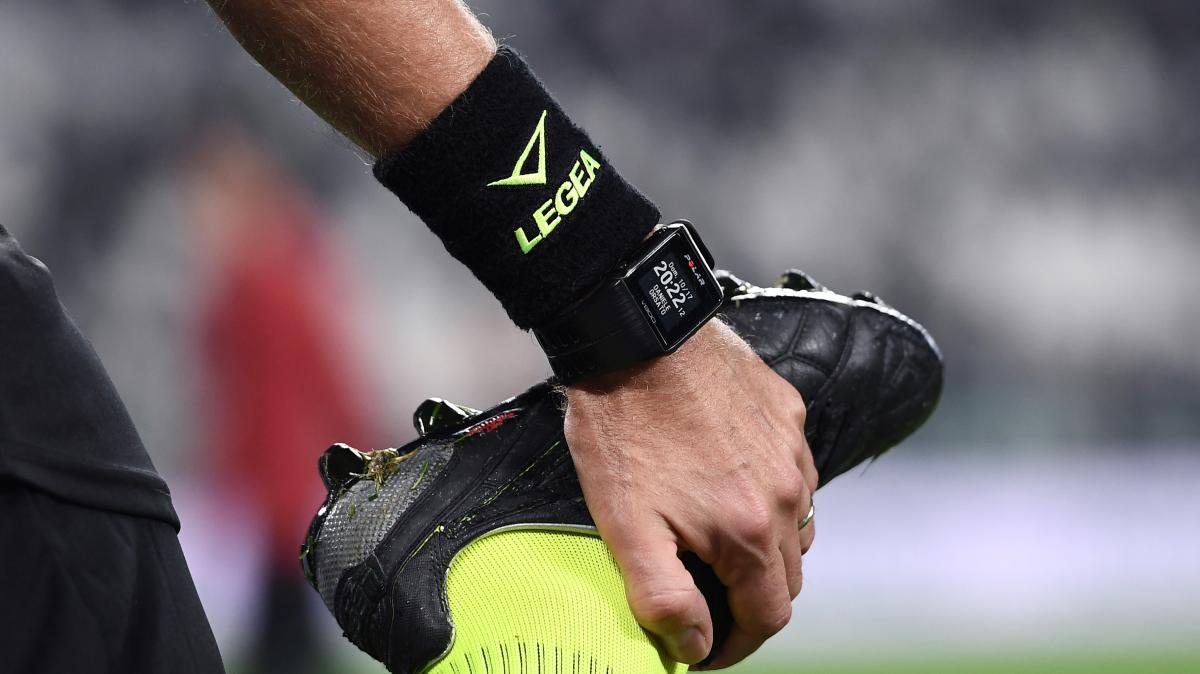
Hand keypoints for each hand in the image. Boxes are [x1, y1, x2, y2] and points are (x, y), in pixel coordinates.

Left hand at [564, 320, 817, 667]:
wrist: (637, 338)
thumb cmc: (623, 430)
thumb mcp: (625, 526)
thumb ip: (664, 596)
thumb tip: (696, 643)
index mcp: (749, 531)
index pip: (770, 616)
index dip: (741, 644)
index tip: (711, 646)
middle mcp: (787, 493)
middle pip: (788, 575)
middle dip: (753, 598)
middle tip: (710, 595)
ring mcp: (792, 449)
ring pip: (798, 523)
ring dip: (767, 546)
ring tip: (721, 541)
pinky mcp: (787, 411)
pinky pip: (796, 470)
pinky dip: (773, 491)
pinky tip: (732, 479)